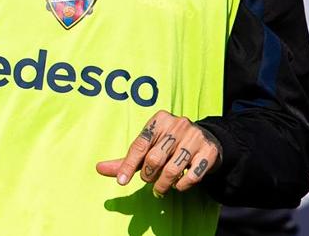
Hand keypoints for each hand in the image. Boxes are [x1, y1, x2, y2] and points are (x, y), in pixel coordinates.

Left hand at [95, 110, 221, 196]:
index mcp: (159, 119)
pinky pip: (193, 175)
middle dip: (148, 176)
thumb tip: (99, 168)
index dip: (129, 165)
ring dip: (163, 184)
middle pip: (154, 158)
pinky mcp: (209, 151)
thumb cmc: (170, 145)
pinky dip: (183, 185)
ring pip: (172, 169)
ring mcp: (195, 137)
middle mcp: (178, 124)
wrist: (207, 140)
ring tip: (160, 188)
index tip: (122, 182)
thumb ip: (127, 160)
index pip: (139, 145)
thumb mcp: (149, 148)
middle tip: (149, 181)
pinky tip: (179, 185)